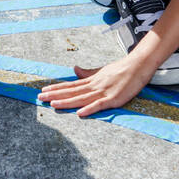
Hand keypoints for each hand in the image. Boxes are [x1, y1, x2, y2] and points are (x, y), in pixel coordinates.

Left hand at [37, 53, 151, 117]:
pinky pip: (100, 104)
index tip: (44, 91)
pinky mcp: (114, 98)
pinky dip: (90, 109)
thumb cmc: (121, 69)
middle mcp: (95, 85)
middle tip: (40, 98)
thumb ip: (87, 73)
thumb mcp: (102, 71)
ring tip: (53, 104)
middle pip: (72, 92)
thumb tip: (74, 69)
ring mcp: (104, 92)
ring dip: (67, 102)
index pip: (71, 85)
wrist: (138, 65)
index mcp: (92, 80)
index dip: (56, 89)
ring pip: (82, 98)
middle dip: (55, 95)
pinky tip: (79, 113)